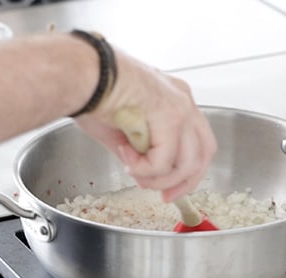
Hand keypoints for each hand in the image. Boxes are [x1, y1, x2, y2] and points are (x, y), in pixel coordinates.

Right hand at [76, 50, 216, 201]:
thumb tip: (142, 173)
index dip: (185, 173)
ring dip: (159, 178)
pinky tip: (126, 159)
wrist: (82, 74)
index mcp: (174, 98)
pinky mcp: (170, 117)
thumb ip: (138, 150)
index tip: (168, 190)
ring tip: (133, 171)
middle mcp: (183, 100)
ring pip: (187, 163)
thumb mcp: (121, 128)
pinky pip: (165, 161)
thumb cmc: (92, 91)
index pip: (197, 142)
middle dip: (183, 183)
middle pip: (203, 155)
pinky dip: (144, 169)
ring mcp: (180, 108)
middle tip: (163, 196)